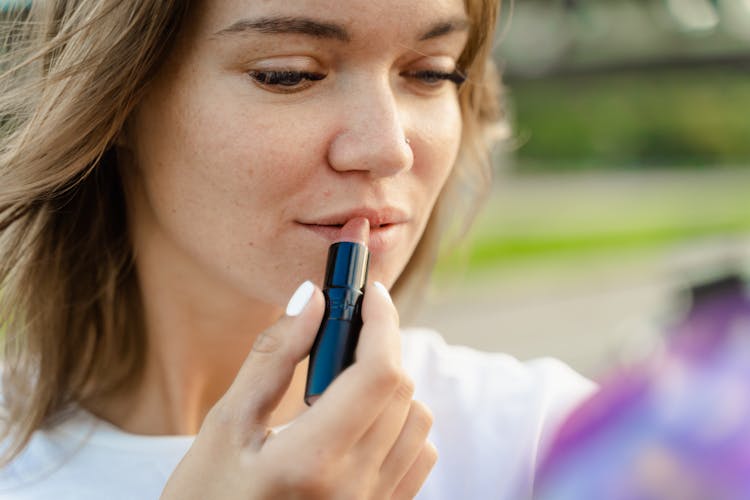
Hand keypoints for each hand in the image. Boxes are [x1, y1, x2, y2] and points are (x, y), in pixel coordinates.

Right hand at [161, 281, 436, 499]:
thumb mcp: (225, 427)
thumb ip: (273, 357)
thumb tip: (311, 298)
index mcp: (313, 462)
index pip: (379, 373)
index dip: (381, 319)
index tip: (367, 289)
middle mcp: (356, 490)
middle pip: (402, 390)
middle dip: (379, 343)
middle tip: (345, 326)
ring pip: (417, 421)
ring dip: (390, 385)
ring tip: (341, 384)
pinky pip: (416, 457)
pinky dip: (399, 424)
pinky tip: (357, 424)